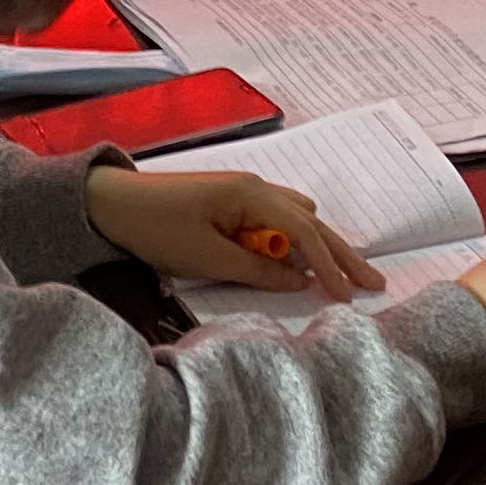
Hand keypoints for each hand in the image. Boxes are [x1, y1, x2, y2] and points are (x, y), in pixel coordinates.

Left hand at [86, 168, 380, 299]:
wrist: (112, 203)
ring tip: (342, 277)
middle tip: (374, 282)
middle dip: (342, 253)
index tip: (351, 295)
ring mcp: (244, 193)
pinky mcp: (231, 202)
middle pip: (312, 221)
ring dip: (319, 247)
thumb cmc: (157, 228)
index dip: (331, 265)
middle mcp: (256, 188)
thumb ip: (258, 271)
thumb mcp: (209, 258)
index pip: (306, 231)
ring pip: (297, 218)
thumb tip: (301, 281)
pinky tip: (297, 260)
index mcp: (252, 197)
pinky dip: (295, 240)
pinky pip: (276, 219)